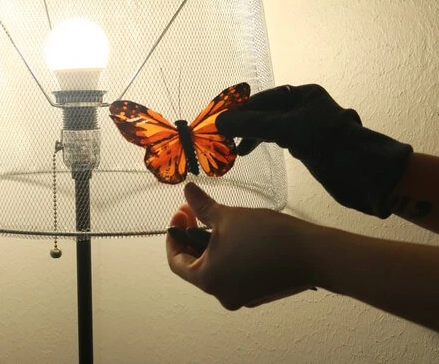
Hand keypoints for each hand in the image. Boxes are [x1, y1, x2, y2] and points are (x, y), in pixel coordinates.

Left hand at [167, 183, 316, 309]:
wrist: (313, 254)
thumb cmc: (266, 236)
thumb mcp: (227, 216)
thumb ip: (202, 206)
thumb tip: (187, 191)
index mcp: (208, 280)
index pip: (176, 261)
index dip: (174, 235)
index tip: (181, 214)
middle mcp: (222, 294)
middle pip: (195, 266)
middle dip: (192, 238)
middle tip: (195, 212)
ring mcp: (242, 296)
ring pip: (216, 270)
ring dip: (210, 246)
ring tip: (216, 221)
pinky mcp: (259, 294)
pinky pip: (234, 274)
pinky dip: (228, 256)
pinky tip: (235, 237)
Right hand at [215, 84, 412, 217]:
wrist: (365, 174)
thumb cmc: (330, 144)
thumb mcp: (288, 130)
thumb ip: (253, 125)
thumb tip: (220, 122)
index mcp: (302, 95)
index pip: (262, 99)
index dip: (239, 110)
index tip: (218, 124)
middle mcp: (303, 107)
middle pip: (264, 112)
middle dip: (243, 124)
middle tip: (222, 138)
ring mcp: (304, 127)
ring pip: (269, 127)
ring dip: (250, 136)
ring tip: (234, 148)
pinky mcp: (306, 145)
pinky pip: (276, 139)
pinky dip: (261, 144)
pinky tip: (249, 151)